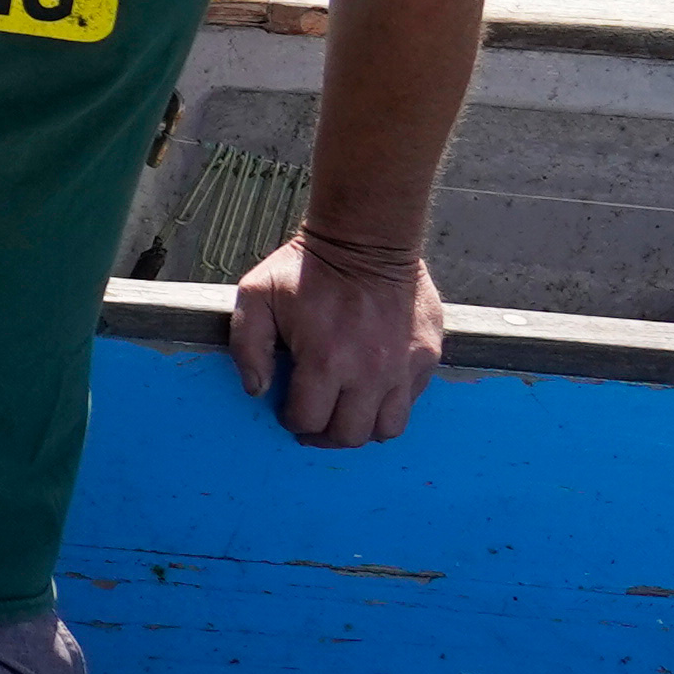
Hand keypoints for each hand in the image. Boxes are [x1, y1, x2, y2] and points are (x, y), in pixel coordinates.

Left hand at [230, 229, 442, 447]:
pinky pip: (410, 401)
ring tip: (346, 414)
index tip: (289, 411)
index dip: (292, 421)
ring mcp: (403, 367)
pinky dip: (390, 404)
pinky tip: (371, 389)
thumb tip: (257, 390)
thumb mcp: (256, 296)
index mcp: (326, 361)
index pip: (309, 420)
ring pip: (387, 428)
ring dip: (363, 428)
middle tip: (314, 423)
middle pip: (350, 435)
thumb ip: (247, 347)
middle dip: (325, 435)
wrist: (367, 238)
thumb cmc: (307, 267)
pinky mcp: (426, 356)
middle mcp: (370, 373)